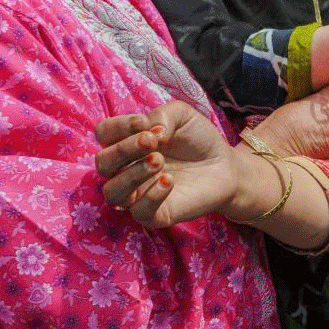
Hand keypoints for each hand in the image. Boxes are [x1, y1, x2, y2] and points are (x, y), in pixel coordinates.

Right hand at [94, 101, 237, 227]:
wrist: (225, 165)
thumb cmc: (198, 139)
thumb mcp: (183, 115)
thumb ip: (163, 115)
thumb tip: (150, 132)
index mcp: (127, 143)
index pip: (104, 134)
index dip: (119, 126)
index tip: (145, 123)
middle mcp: (126, 169)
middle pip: (103, 162)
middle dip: (124, 149)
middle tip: (152, 141)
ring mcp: (138, 193)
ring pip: (113, 192)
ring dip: (132, 174)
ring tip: (159, 161)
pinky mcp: (156, 214)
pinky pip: (139, 212)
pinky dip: (151, 196)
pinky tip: (169, 181)